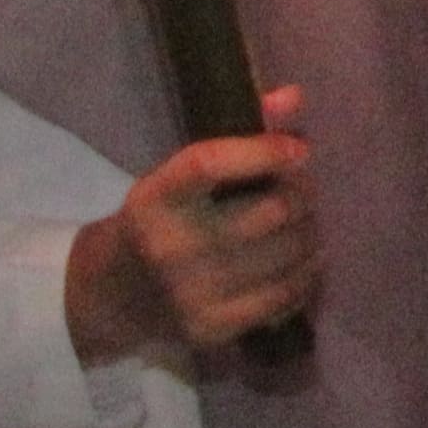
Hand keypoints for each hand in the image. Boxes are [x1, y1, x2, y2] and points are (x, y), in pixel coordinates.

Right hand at [68, 89, 315, 363]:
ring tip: (309, 223)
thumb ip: (239, 133)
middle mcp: (171, 246)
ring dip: (310, 234)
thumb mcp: (179, 174)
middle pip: (266, 213)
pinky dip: (305, 276)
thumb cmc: (162, 218)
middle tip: (308, 189)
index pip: (209, 165)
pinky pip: (280, 298)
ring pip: (282, 256)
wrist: (116, 293)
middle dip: (302, 195)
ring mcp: (191, 293)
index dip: (263, 152)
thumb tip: (296, 98)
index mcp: (156, 198)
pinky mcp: (212, 328)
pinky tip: (306, 262)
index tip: (300, 149)